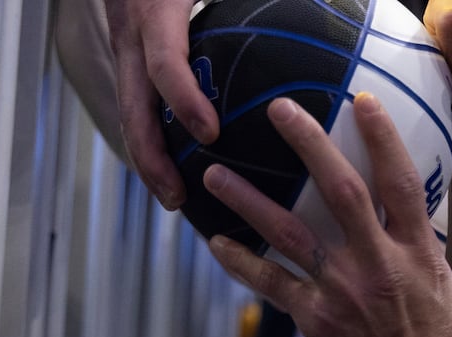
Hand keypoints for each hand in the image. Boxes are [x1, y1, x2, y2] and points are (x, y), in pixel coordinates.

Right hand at [103, 0, 219, 208]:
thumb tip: (327, 3)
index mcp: (155, 12)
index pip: (164, 61)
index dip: (184, 98)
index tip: (210, 132)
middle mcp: (132, 36)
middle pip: (134, 106)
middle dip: (152, 156)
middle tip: (178, 197)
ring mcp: (125, 50)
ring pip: (131, 113)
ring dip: (149, 160)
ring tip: (176, 200)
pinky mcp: (128, 60)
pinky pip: (140, 106)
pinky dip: (156, 141)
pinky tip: (184, 174)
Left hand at [202, 94, 451, 336]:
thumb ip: (428, 257)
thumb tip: (416, 226)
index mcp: (420, 256)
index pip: (401, 183)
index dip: (382, 138)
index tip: (362, 101)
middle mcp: (379, 266)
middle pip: (341, 190)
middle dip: (310, 143)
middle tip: (279, 108)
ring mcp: (344, 293)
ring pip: (290, 233)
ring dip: (250, 198)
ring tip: (214, 170)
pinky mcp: (316, 322)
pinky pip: (271, 285)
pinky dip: (241, 262)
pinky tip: (217, 241)